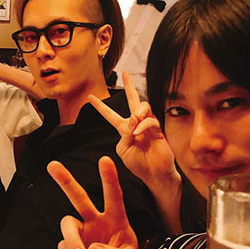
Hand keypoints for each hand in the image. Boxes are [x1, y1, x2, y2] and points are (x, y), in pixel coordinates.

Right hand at [47, 157, 142, 248]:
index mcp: (116, 218)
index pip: (113, 196)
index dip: (109, 178)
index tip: (105, 159)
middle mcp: (96, 221)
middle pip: (79, 197)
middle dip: (66, 181)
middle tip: (52, 165)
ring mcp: (82, 233)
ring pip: (67, 225)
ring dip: (72, 243)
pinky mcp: (71, 247)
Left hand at [89, 72, 177, 189]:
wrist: (154, 175)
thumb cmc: (139, 165)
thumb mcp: (124, 150)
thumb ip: (125, 134)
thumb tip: (132, 120)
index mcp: (125, 130)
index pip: (111, 115)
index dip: (100, 107)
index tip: (90, 97)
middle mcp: (137, 124)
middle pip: (133, 101)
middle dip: (129, 86)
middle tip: (126, 73)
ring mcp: (149, 126)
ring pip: (143, 107)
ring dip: (137, 113)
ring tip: (135, 123)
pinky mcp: (159, 129)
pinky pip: (151, 120)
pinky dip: (144, 124)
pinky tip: (139, 131)